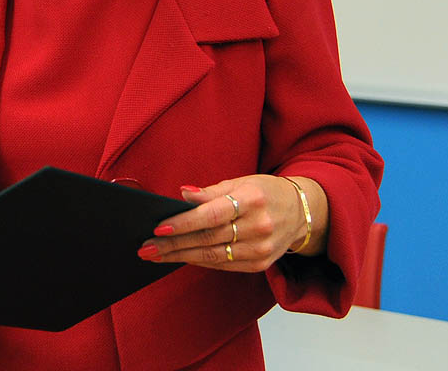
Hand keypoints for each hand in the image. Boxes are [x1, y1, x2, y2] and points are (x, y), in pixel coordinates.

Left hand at [137, 175, 326, 271]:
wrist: (301, 212)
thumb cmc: (265, 192)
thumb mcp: (241, 182)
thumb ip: (211, 192)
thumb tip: (183, 195)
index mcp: (252, 199)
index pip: (212, 214)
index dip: (184, 222)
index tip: (159, 227)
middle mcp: (259, 226)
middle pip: (208, 238)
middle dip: (173, 244)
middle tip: (146, 247)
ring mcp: (261, 249)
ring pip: (213, 256)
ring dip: (180, 256)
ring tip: (155, 254)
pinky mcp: (260, 264)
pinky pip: (223, 265)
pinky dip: (199, 261)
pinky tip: (180, 257)